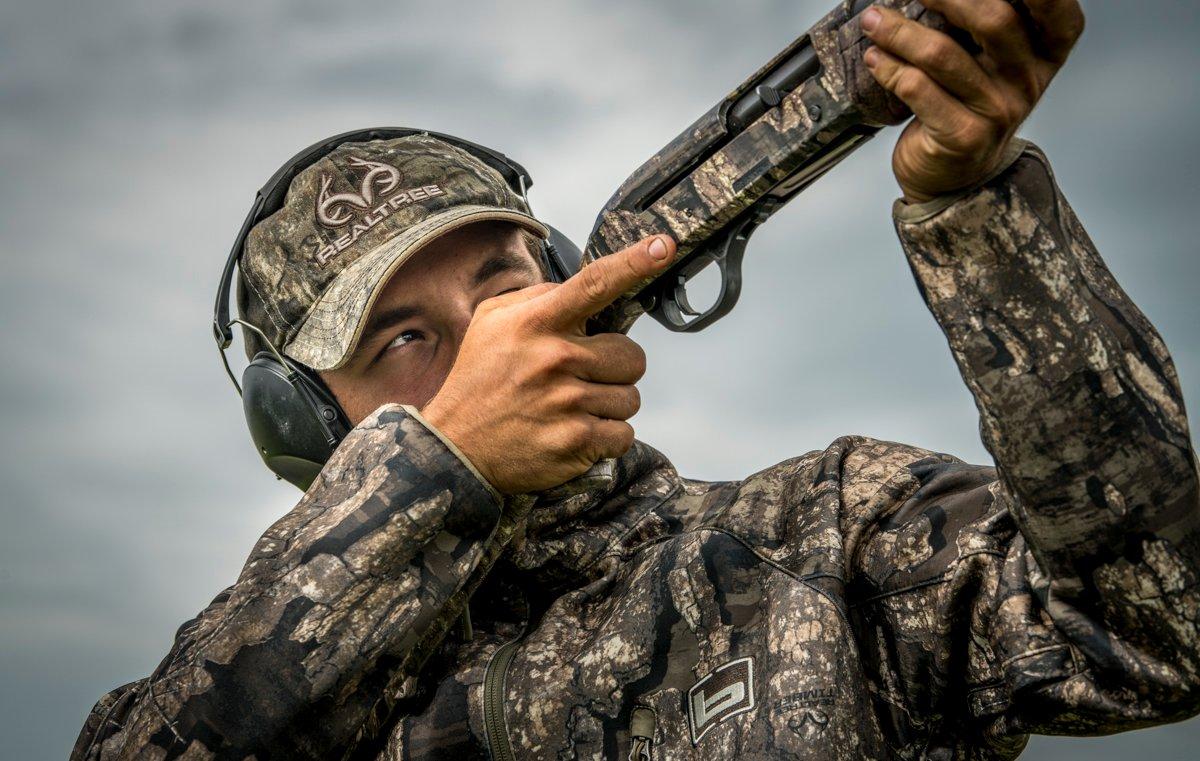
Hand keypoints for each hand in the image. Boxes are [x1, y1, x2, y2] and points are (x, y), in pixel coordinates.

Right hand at [421, 235, 676, 493]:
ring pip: (630, 398)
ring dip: (608, 405)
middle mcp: (553, 359)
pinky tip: (573, 433)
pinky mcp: (576, 441)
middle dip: (615, 369)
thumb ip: (537, 299)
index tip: (663, 246)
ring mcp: (567, 402)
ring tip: (569, 409)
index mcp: (535, 323)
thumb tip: (582, 288)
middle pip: (632, 356)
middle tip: (580, 379)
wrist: (454, 449)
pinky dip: (606, 437)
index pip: (594, 284)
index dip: (633, 263)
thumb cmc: (478, 382)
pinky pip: (623, 434)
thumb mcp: (491, 323)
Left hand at [861, 0, 1084, 202]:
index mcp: (1045, 54)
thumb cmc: (969, 110)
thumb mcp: (990, 66)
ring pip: (943, 55)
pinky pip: (918, 89)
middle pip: (995, 21)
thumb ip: (981, 28)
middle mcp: (1027, 81)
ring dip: (900, 32)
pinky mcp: (963, 136)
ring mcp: (997, 111)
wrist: (956, 180)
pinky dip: (889, 68)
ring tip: (874, 21)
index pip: (1057, 11)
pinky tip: (875, 59)